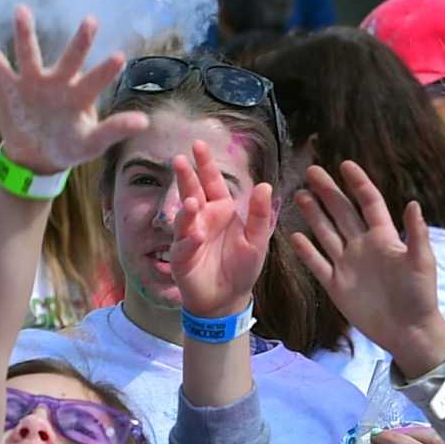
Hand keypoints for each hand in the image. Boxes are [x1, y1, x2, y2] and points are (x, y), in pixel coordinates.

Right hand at [0, 6, 147, 175]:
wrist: (35, 155)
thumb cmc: (69, 146)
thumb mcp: (91, 144)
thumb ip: (114, 130)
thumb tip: (145, 121)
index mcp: (80, 96)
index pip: (95, 81)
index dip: (105, 71)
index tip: (119, 56)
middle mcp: (59, 82)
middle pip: (70, 59)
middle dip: (80, 42)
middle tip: (91, 20)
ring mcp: (33, 82)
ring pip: (29, 55)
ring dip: (25, 34)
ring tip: (21, 11)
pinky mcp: (10, 87)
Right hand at [170, 139, 274, 318]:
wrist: (228, 298)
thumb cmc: (242, 267)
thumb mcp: (257, 240)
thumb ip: (260, 214)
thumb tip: (265, 185)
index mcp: (222, 210)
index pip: (212, 182)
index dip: (205, 165)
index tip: (197, 145)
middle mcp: (203, 219)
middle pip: (192, 192)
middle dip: (185, 177)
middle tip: (179, 160)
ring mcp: (189, 236)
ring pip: (184, 218)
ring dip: (187, 210)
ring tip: (192, 201)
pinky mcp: (182, 257)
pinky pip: (184, 246)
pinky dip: (190, 241)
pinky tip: (197, 236)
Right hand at [289, 162, 444, 376]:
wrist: (408, 331)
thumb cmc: (420, 295)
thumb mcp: (422, 262)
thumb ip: (416, 234)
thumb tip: (413, 203)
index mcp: (383, 237)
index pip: (369, 203)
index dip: (358, 184)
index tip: (345, 165)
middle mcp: (362, 246)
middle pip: (341, 213)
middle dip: (327, 192)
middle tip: (311, 171)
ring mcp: (347, 265)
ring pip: (326, 234)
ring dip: (314, 215)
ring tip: (300, 195)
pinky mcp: (336, 285)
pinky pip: (317, 264)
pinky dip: (306, 251)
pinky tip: (294, 236)